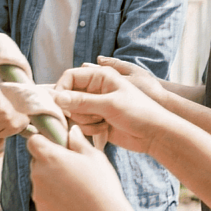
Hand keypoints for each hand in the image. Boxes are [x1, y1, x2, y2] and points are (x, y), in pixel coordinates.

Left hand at [28, 125, 135, 210]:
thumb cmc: (102, 186)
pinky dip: (53, 197)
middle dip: (49, 161)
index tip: (57, 146)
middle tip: (72, 168)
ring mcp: (38, 194)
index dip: (43, 141)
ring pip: (40, 180)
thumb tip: (71, 131)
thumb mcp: (94, 157)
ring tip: (75, 187)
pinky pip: (44, 197)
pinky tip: (73, 202)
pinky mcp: (41, 210)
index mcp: (50, 157)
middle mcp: (38, 174)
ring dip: (51, 180)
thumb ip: (78, 141)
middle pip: (37, 161)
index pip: (33, 141)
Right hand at [52, 65, 172, 154]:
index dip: (61, 90)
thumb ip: (82, 101)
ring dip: (85, 120)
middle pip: (68, 97)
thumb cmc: (139, 112)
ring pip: (73, 113)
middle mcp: (95, 88)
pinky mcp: (95, 120)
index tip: (59, 105)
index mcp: (100, 76)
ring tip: (103, 122)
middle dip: (76, 109)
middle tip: (93, 115)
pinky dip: (90, 129)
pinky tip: (105, 129)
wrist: (154, 134)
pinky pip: (81, 124)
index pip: (69, 76)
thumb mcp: (110, 104)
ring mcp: (95, 105)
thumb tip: (56, 98)